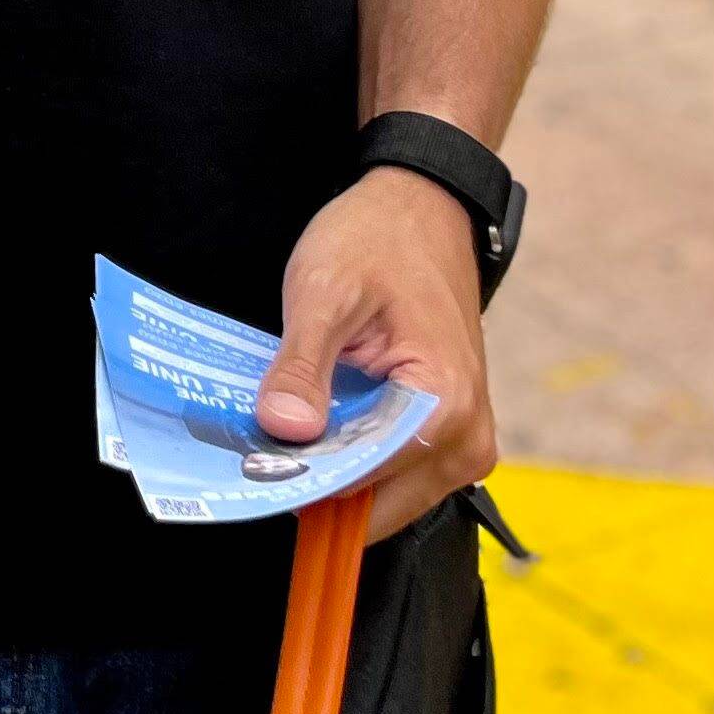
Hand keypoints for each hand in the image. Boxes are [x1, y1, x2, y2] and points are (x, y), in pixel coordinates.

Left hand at [256, 167, 497, 544]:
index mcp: (443, 405)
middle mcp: (466, 440)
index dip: (301, 480)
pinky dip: (346, 457)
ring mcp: (462, 442)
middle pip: (375, 502)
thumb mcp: (323, 292)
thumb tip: (284, 430)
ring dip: (327, 472)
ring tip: (276, 435)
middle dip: (313, 483)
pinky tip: (309, 426)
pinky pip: (390, 470)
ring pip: (380, 495)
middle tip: (251, 454)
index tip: (247, 471)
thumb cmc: (378, 240)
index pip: (364, 481)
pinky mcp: (446, 435)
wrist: (421, 211)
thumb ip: (303, 366)